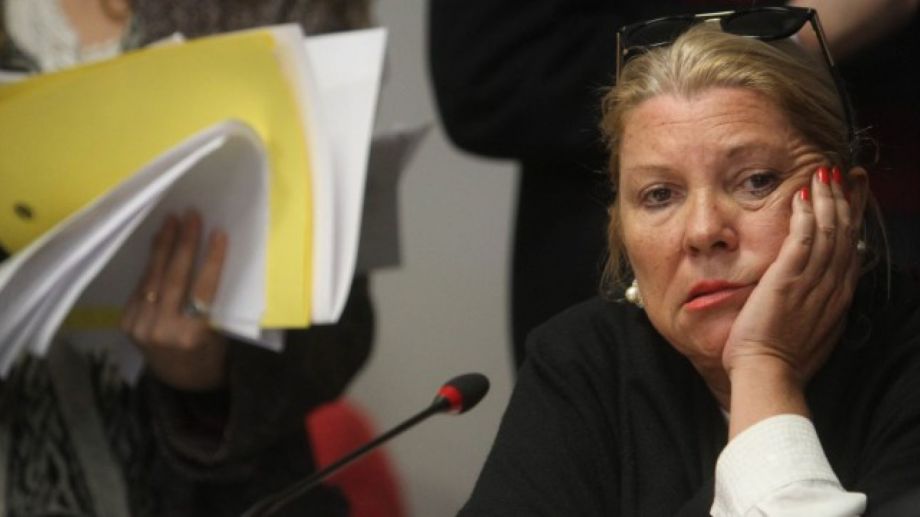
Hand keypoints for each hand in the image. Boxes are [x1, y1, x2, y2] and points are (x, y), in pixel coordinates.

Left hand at [121, 211, 229, 390]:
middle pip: (174, 278)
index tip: (219, 234)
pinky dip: (152, 264)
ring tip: (172, 221)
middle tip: (192, 216)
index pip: (203, 290)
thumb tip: (211, 258)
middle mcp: (162, 331)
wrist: (181, 381)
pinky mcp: (127, 323)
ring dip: (164, 246)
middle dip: (184, 244)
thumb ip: (210, 302)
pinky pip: (142, 287)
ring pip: (153, 279)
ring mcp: (140, 327)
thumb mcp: (219, 331)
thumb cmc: (210, 353)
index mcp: (192, 336)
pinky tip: (160, 243)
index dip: (212, 260)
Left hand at [722, 166, 859, 432]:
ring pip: (827, 231)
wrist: (767, 375)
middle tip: (842, 172)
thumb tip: (824, 291)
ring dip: (826, 199)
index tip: (851, 193)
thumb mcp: (814, 330)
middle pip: (845, 233)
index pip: (850, 247)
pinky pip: (801, 239)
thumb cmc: (783, 359)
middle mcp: (831, 287)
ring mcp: (811, 283)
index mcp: (838, 298)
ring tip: (822, 173)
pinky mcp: (786, 281)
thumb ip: (820, 306)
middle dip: (844, 198)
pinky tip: (802, 195)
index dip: (852, 216)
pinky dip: (804, 215)